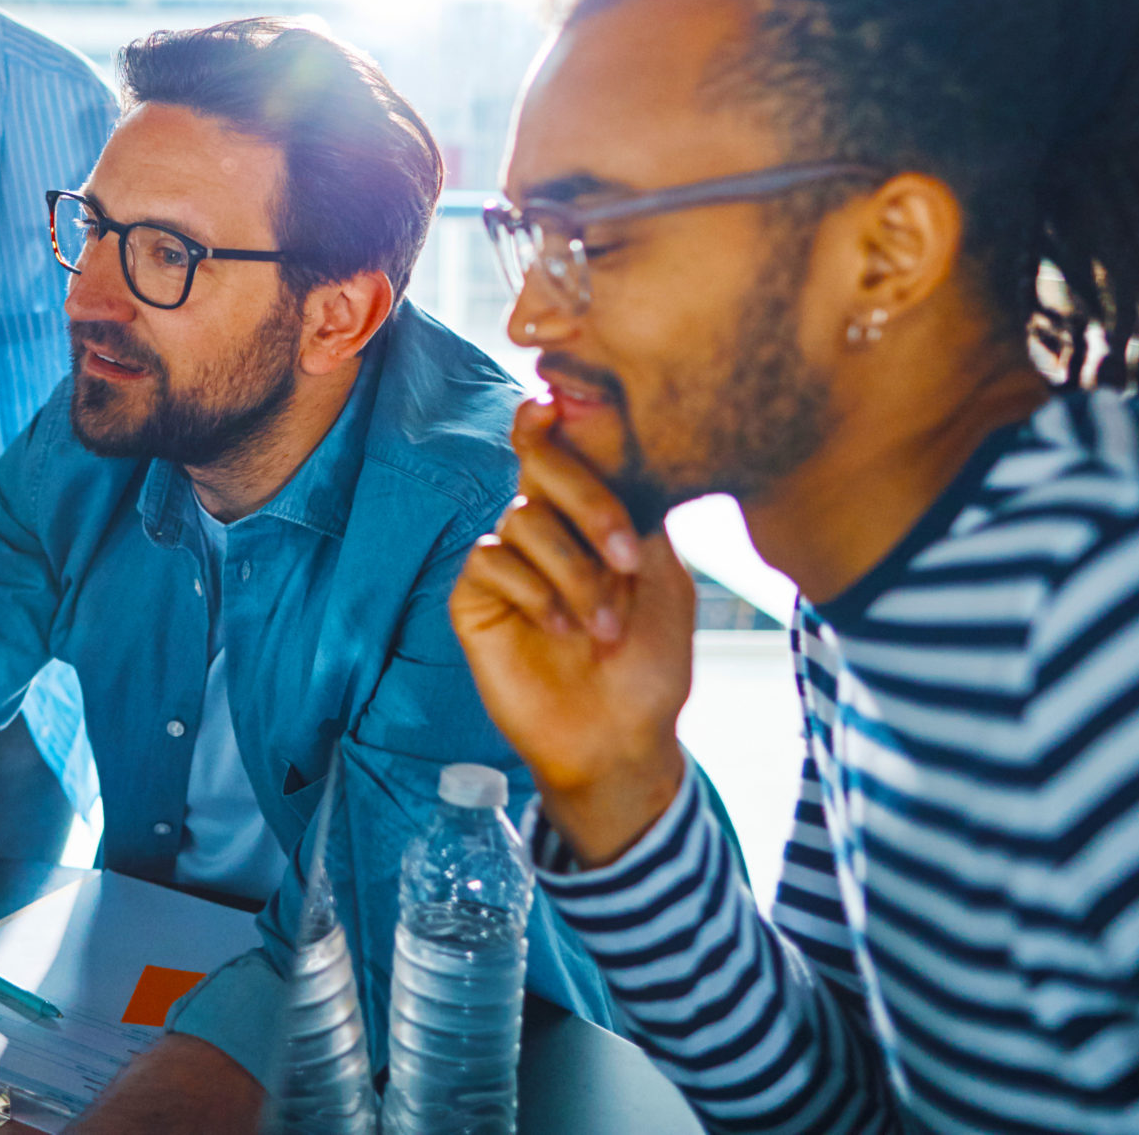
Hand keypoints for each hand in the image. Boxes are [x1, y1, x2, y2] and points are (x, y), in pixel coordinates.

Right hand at [450, 399, 693, 866]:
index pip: (563, 449)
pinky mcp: (474, 600)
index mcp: (588, 513)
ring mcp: (507, 562)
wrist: (622, 737)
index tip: (554, 400)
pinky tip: (560, 630)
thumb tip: (605, 446)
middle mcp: (544, 528)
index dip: (552, 420)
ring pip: (523, 520)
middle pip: (538, 465)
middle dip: (587, 501)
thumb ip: (636, 509)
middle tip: (626, 557)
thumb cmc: (651, 662)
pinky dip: (533, 591)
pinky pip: (489, 561)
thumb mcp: (663, 576)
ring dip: (573, 572)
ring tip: (603, 627)